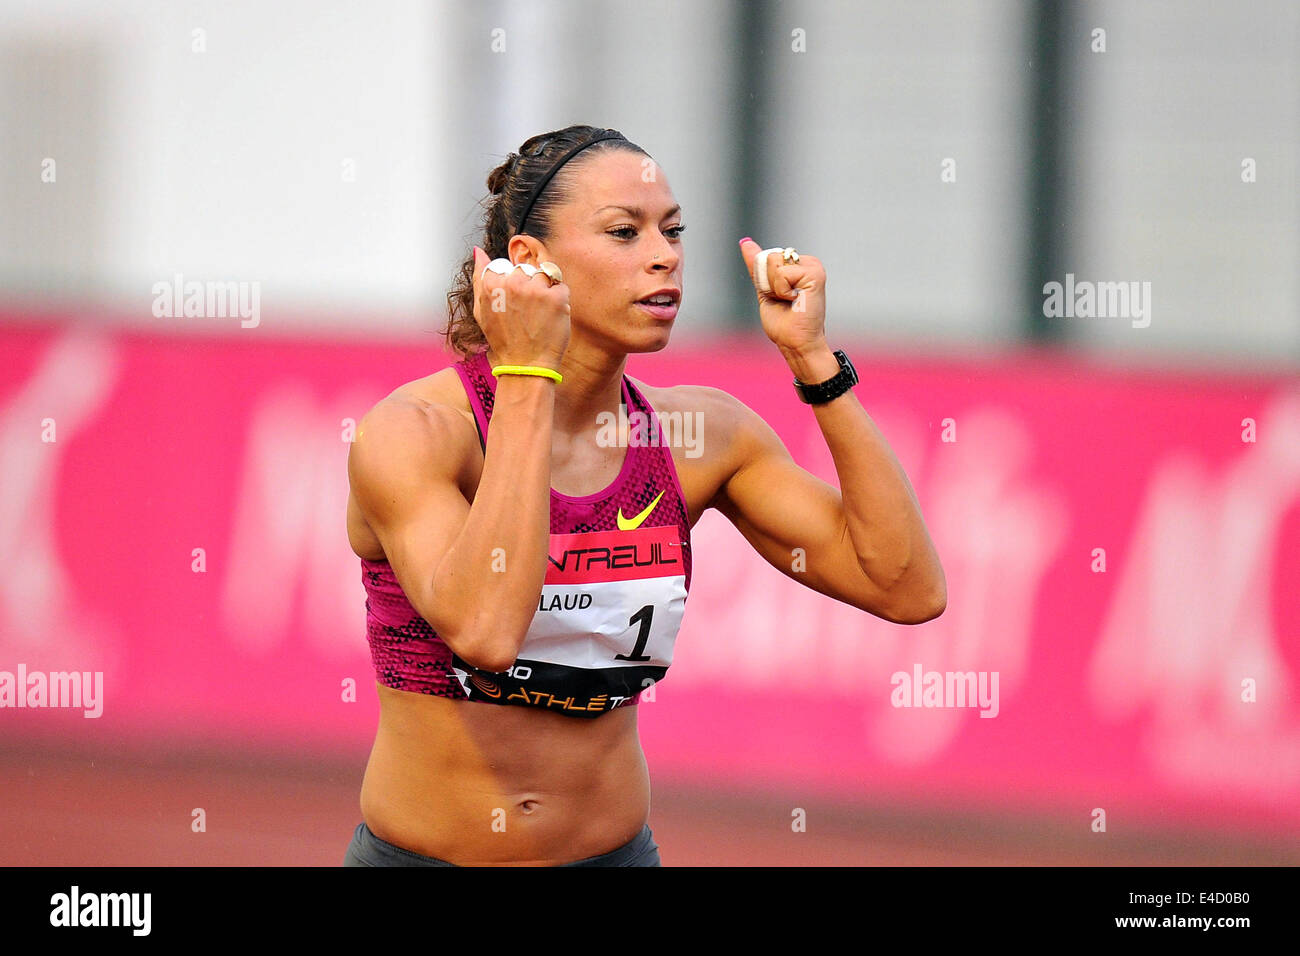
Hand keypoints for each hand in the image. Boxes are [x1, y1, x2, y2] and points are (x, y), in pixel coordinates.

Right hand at [471, 246, 570, 369]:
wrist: (524, 366)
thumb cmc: (503, 340)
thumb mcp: (481, 310)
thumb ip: (479, 277)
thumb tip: (478, 251)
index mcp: (492, 284)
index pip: (506, 264)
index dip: (511, 282)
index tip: (514, 300)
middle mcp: (512, 283)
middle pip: (526, 268)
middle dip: (528, 284)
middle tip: (526, 311)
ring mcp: (536, 289)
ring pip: (544, 274)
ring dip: (545, 290)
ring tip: (539, 314)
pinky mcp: (557, 298)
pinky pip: (561, 287)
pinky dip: (560, 301)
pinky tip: (550, 317)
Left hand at [737, 238, 827, 353]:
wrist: (795, 342)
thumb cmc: (783, 323)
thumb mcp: (765, 289)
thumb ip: (757, 266)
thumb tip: (745, 242)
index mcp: (799, 265)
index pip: (767, 257)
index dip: (764, 279)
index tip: (780, 297)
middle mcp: (808, 263)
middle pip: (769, 256)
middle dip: (768, 281)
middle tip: (784, 300)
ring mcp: (813, 267)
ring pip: (774, 261)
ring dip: (775, 286)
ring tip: (790, 300)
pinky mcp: (815, 274)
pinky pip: (782, 273)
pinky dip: (782, 290)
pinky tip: (796, 300)